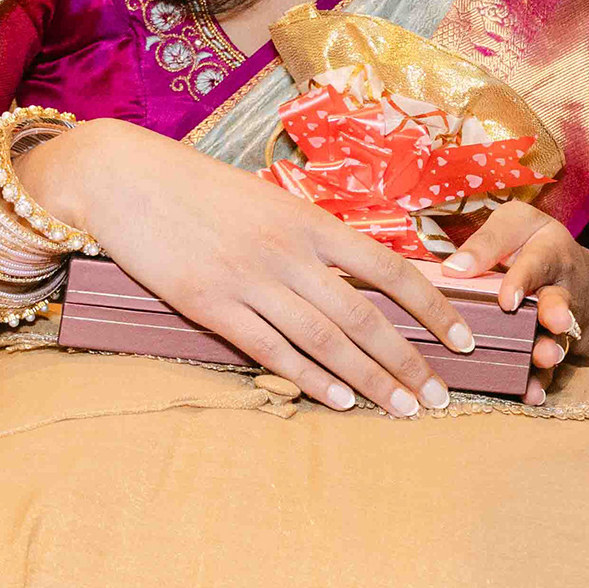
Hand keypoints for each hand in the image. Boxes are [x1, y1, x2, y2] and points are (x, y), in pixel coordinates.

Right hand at [15, 118, 468, 414]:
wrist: (123, 178)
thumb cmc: (198, 188)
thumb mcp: (268, 201)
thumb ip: (311, 237)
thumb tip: (359, 272)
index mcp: (310, 221)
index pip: (392, 270)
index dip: (435, 309)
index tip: (465, 339)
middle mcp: (288, 252)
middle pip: (365, 316)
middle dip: (409, 360)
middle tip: (440, 397)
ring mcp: (249, 281)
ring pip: (326, 341)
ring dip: (370, 380)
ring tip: (403, 409)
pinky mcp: (210, 306)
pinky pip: (271, 351)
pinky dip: (310, 379)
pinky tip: (340, 401)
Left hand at [450, 201, 588, 374]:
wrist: (568, 270)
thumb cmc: (529, 243)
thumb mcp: (514, 226)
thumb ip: (488, 242)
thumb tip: (452, 269)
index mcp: (547, 252)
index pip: (536, 263)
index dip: (522, 280)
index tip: (506, 299)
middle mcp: (557, 287)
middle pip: (559, 300)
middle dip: (558, 312)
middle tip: (556, 322)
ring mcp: (556, 321)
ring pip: (555, 338)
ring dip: (548, 350)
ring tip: (544, 358)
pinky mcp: (549, 344)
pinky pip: (547, 366)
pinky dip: (541, 381)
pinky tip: (531, 394)